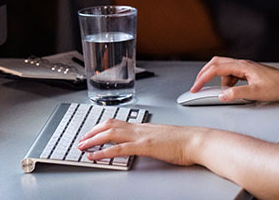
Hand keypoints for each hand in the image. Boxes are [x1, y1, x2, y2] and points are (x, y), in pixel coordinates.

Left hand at [77, 119, 206, 165]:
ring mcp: (141, 136)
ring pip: (110, 133)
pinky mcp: (144, 146)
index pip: (117, 122)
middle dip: (92, 132)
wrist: (197, 141)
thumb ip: (152, 139)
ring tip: (82, 146)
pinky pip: (119, 148)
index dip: (102, 127)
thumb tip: (146, 144)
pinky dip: (103, 152)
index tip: (92, 132)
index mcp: (144, 126)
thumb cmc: (185, 141)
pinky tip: (95, 156)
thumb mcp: (163, 138)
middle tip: (81, 139)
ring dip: (93, 140)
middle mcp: (140, 128)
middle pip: (109, 125)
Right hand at [190, 56, 278, 102]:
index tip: (196, 87)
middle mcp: (243, 63)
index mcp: (242, 66)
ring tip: (220, 93)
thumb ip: (237, 94)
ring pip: (224, 68)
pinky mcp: (250, 72)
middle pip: (216, 63)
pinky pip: (232, 74)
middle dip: (204, 74)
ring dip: (218, 79)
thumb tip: (221, 95)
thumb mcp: (256, 94)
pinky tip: (232, 91)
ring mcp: (246, 67)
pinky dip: (227, 82)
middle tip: (197, 86)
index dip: (203, 78)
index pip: (216, 68)